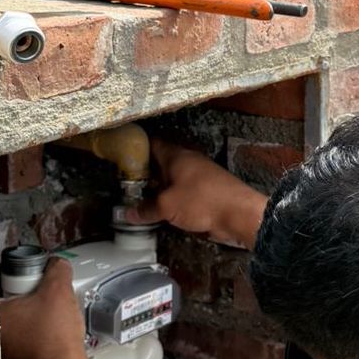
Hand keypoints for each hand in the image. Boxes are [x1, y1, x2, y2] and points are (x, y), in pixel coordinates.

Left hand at [0, 258, 86, 358]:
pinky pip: (16, 351)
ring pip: (9, 332)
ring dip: (23, 326)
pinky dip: (27, 346)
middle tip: (39, 303)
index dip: (14, 283)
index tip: (28, 285)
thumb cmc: (55, 335)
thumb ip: (57, 270)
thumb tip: (56, 264)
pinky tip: (44, 343)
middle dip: (19, 305)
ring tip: (44, 323)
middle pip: (1, 311)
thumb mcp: (59, 291)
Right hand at [125, 139, 267, 248]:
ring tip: (137, 201)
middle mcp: (187, 162)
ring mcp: (198, 178)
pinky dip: (170, 200)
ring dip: (157, 190)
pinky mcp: (206, 193)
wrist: (239, 214)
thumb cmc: (202, 201)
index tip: (120, 158)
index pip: (152, 144)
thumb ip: (146, 209)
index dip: (136, 148)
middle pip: (160, 164)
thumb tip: (126, 214)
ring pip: (171, 181)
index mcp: (176, 156)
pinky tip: (159, 212)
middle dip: (144, 175)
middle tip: (124, 186)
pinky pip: (182, 194)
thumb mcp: (167, 206)